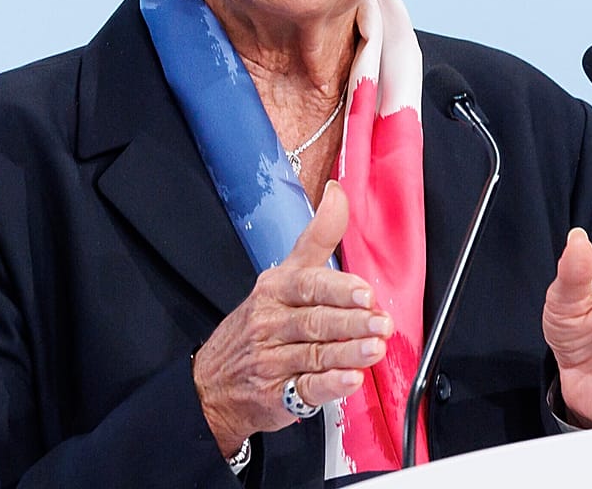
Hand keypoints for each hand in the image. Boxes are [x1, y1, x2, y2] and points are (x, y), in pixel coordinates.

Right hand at [192, 180, 394, 454]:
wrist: (210, 383)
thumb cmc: (258, 326)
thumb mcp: (281, 277)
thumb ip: (315, 239)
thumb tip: (337, 196)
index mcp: (274, 291)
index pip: (308, 285)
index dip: (338, 290)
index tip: (365, 293)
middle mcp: (271, 323)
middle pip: (315, 321)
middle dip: (351, 322)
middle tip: (380, 323)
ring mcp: (272, 360)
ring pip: (314, 354)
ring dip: (347, 352)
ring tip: (374, 350)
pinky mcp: (277, 393)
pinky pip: (307, 389)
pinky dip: (330, 385)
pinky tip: (350, 380)